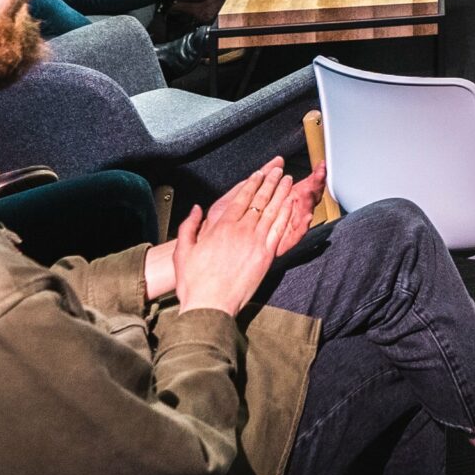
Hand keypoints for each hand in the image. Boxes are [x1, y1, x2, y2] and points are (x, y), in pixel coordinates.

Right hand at [169, 159, 298, 315]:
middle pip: (259, 200)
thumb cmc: (194, 282)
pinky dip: (286, 215)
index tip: (259, 173)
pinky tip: (291, 205)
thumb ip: (189, 227)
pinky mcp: (266, 255)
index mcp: (221, 227)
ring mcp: (256, 242)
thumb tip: (196, 209)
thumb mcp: (183, 251)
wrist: (209, 305)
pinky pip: (279, 230)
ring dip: (281, 193)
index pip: (241, 198)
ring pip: (272, 211)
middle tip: (278, 169)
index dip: (252, 183)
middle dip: (270, 182)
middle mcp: (241, 230)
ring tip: (287, 180)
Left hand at [262, 165, 326, 257]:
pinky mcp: (285, 241)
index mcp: (290, 197)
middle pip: (310, 197)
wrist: (242, 240)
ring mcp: (292, 224)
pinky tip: (307, 217)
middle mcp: (294, 210)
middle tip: (320, 176)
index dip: (315, 175)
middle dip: (316, 186)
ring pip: (305, 213)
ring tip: (311, 191)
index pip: (308, 184)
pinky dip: (302, 226)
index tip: (321, 167)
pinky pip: (296, 234)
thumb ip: (270, 173)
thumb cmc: (254, 213)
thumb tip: (279, 159)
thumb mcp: (260, 189)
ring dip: (309, 202)